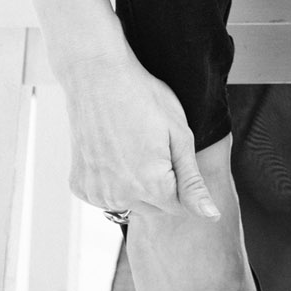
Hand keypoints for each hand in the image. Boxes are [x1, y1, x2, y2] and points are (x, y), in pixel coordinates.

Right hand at [58, 45, 220, 221]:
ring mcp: (97, 194)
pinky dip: (111, 180)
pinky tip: (110, 151)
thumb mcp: (179, 135)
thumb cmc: (143, 97)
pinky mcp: (80, 186)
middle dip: (157, 185)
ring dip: (133, 184)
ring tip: (129, 144)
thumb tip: (211, 216)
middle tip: (149, 144)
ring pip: (129, 203)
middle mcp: (121, 198)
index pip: (179, 206)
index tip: (168, 150)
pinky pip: (105, 195)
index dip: (179, 179)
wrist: (97, 75)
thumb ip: (194, 182)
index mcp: (152, 187)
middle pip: (154, 208)